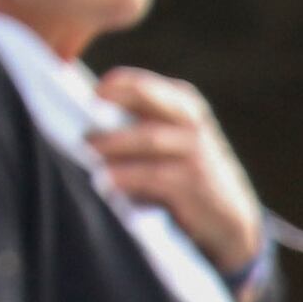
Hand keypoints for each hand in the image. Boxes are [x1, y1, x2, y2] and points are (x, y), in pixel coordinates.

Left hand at [91, 71, 264, 285]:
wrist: (228, 217)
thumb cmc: (182, 174)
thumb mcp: (168, 140)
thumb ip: (134, 123)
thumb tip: (73, 118)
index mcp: (182, 103)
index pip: (141, 84)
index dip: (112, 85)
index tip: (86, 95)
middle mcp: (191, 121)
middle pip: (146, 100)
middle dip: (110, 108)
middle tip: (78, 124)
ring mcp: (196, 151)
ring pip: (147, 137)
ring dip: (112, 145)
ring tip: (85, 153)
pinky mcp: (194, 182)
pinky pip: (153, 175)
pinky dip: (125, 178)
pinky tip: (105, 184)